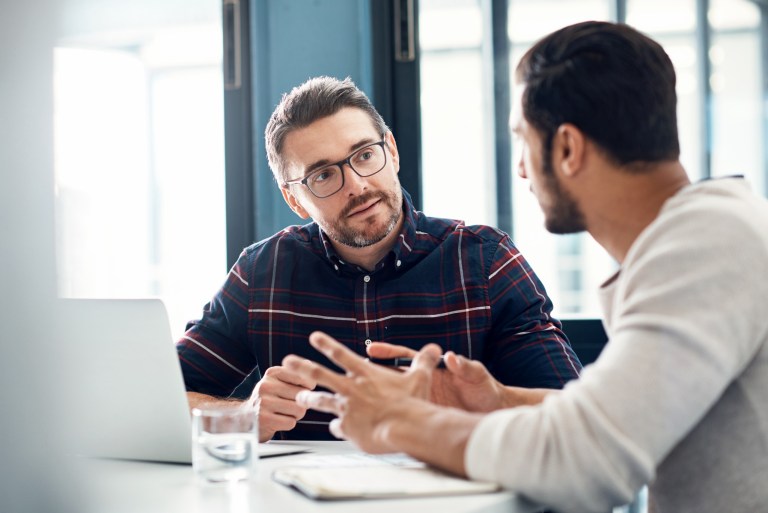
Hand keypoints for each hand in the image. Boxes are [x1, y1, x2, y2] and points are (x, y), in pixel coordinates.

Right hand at [244, 365, 315, 441]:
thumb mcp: (278, 382)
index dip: (308, 387)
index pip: (303, 377)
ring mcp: (264, 402)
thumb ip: (295, 373)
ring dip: (296, 415)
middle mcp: (266, 385)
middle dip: (301, 403)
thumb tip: (308, 363)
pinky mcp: (264, 419)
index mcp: (272, 373)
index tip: (300, 391)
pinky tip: (278, 421)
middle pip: (302, 395)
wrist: (245, 417)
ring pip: (299, 410)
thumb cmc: (269, 399)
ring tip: (284, 413)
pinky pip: (291, 423)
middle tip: (289, 405)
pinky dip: (288, 424)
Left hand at [282, 331, 441, 453]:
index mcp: (365, 374)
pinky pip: (337, 428)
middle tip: (287, 361)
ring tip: (299, 399)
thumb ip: (424, 361)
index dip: (326, 344)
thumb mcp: (420, 377)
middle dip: (301, 367)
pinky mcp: (348, 428)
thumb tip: (435, 348)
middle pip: (319, 374)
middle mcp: (351, 389)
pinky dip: (337, 428)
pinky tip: (336, 430)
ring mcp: (347, 408)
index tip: (314, 337)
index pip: (341, 354)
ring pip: (321, 401)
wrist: (406, 427)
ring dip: (309, 399)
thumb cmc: (412, 403)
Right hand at [367, 342, 507, 411]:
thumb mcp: (477, 375)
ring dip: (375, 399)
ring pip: (393, 398)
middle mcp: (423, 384)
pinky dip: (389, 420)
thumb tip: (452, 357)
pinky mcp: (426, 416)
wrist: (494, 411)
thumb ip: (465, 365)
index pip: (405, 357)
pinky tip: (373, 424)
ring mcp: (422, 400)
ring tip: (353, 400)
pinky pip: (404, 417)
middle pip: (391, 377)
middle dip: (371, 375)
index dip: (387, 353)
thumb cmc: (486, 390)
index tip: (371, 349)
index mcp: (433, 369)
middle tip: (351, 372)